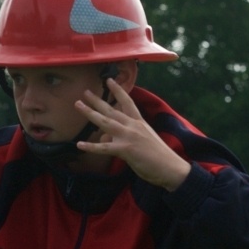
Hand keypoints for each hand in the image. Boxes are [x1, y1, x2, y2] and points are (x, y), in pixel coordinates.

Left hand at [75, 83, 191, 189]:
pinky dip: (91, 147)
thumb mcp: (141, 142)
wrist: (170, 167)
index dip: (118, 90)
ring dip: (90, 113)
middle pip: (112, 109)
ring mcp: (129, 136)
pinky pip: (104, 148)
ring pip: (105, 122)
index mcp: (139, 122)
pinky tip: (80, 145)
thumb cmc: (158, 156)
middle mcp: (133, 126)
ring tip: (78, 105)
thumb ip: (122, 137)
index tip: (109, 80)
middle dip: (97, 100)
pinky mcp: (126, 149)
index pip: (127, 102)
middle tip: (85, 92)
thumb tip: (104, 138)